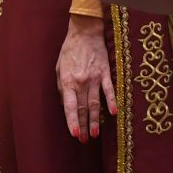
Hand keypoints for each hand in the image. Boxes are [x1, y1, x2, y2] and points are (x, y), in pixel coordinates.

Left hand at [56, 14, 114, 142]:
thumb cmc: (69, 50)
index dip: (72, 122)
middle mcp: (82, 82)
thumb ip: (62, 87)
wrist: (85, 32)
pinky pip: (109, 90)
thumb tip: (65, 104)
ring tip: (95, 134)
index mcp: (68, 81)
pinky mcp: (105, 73)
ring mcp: (95, 78)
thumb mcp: (59, 68)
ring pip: (95, 104)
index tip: (74, 134)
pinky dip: (112, 102)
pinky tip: (114, 113)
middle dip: (83, 125)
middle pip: (83, 108)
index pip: (71, 106)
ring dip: (95, 120)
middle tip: (84, 140)